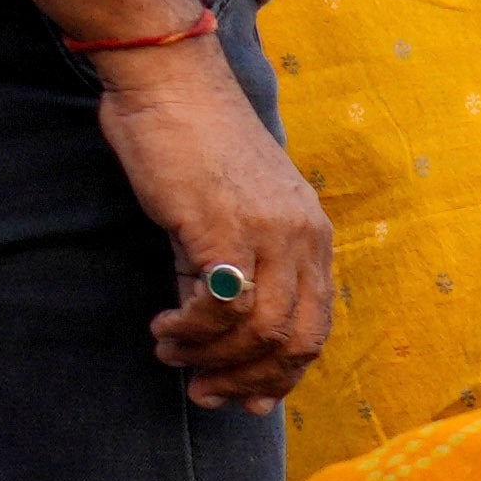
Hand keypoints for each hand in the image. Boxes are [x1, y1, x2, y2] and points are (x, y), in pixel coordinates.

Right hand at [96, 42, 334, 405]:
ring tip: (172, 355)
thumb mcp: (226, 215)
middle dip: (251, 380)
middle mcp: (301, 237)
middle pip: (295, 340)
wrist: (169, 83)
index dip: (283, 374)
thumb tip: (211, 334)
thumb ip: (227, 270)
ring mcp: (267, 233)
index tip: (247, 398)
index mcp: (312, 236)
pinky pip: (220, 306)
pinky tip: (164, 329)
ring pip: (258, 331)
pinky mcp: (222, 228)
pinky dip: (191, 331)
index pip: (315, 327)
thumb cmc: (190, 145)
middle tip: (205, 392)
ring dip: (211, 357)